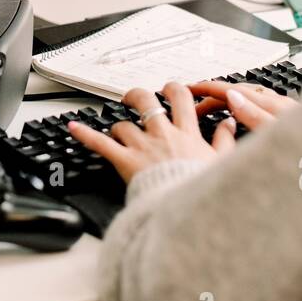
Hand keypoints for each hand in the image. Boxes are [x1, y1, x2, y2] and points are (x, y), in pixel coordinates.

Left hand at [68, 81, 238, 183]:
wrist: (189, 211)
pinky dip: (85, 135)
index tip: (169, 89)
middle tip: (134, 98)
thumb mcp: (222, 163)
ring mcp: (142, 147)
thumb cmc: (203, 189)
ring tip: (115, 129)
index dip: (173, 89)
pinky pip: (101, 144)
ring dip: (118, 125)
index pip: (180, 99)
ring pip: (124, 124)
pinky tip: (73, 128)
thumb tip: (228, 124)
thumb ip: (224, 140)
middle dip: (138, 96)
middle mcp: (162, 134)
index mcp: (187, 133)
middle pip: (147, 102)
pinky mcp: (126, 161)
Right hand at [189, 81, 297, 132]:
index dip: (208, 88)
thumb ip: (256, 116)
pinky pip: (259, 105)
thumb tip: (232, 97)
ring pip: (249, 97)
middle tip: (193, 106)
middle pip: (238, 92)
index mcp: (273, 106)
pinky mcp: (290, 120)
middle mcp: (279, 105)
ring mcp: (285, 111)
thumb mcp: (280, 136)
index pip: (233, 90)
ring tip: (211, 108)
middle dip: (213, 95)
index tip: (190, 89)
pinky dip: (241, 106)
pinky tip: (241, 114)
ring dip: (226, 99)